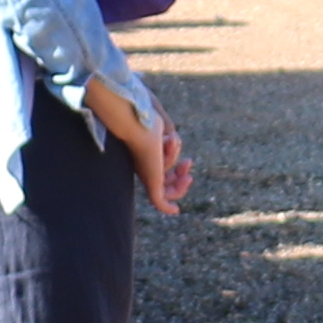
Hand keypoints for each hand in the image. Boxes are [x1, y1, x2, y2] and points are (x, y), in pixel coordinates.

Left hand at [99, 85, 193, 215]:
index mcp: (143, 150)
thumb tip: (161, 119)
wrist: (133, 115)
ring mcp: (146, 172)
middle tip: (189, 166)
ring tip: (186, 174)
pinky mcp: (149, 179)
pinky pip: (158, 200)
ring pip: (165, 189)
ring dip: (179, 185)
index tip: (188, 159)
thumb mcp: (159, 118)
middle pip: (163, 180)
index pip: (159, 166)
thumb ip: (163, 125)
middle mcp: (143, 163)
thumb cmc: (143, 110)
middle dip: (180, 177)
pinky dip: (168, 206)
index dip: (176, 164)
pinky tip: (175, 212)